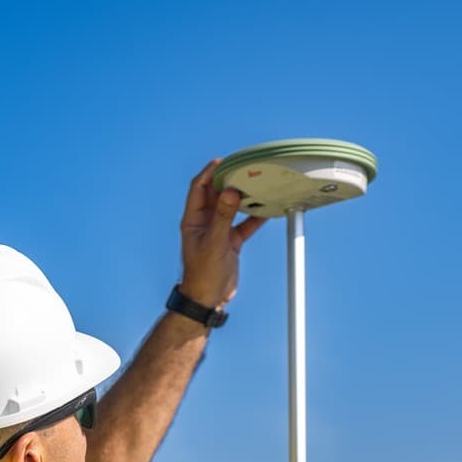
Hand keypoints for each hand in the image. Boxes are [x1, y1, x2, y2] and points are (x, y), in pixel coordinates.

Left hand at [178, 158, 264, 310]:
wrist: (208, 299)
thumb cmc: (203, 274)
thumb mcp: (214, 243)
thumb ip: (223, 217)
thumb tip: (231, 191)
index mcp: (193, 219)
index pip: (199, 188)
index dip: (210, 172)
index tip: (224, 161)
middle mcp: (205, 222)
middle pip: (217, 193)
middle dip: (230, 180)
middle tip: (245, 168)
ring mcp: (219, 231)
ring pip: (232, 207)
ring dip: (244, 197)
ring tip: (257, 184)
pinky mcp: (231, 242)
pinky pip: (244, 224)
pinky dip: (255, 217)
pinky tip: (268, 210)